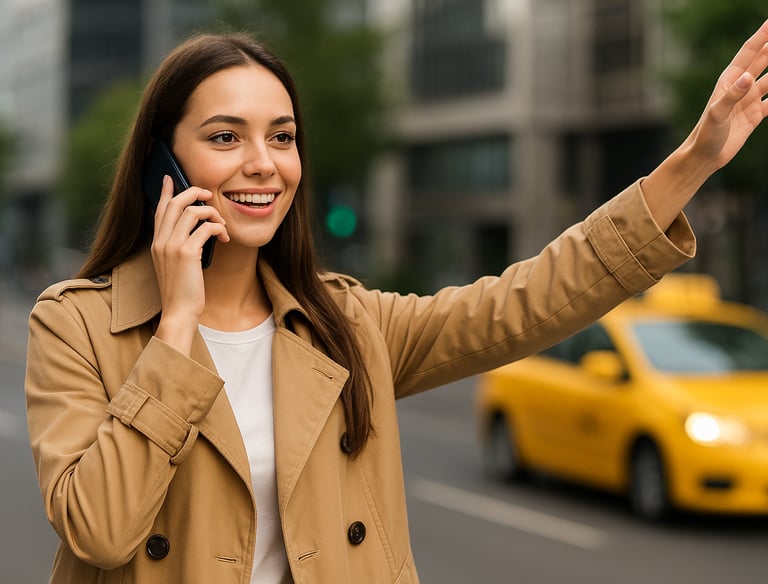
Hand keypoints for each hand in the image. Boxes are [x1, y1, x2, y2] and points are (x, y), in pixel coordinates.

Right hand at [151, 175, 228, 354]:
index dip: (165, 191)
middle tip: (209, 195)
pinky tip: (225, 238)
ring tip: (222, 223)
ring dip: (211, 213)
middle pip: (174, 203)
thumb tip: (195, 232)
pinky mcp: (186, 253)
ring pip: (191, 211)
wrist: (179, 312)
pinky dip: (218, 228)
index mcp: (157, 243)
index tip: (170, 178)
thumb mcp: (175, 265)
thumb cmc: (181, 292)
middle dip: (194, 193)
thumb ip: (178, 247)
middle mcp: (161, 241)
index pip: (158, 209)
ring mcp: (172, 246)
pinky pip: (205, 228)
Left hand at [682, 20, 767, 170]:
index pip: (749, 52)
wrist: (705, 156)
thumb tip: (748, 77)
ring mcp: (749, 100)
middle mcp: (741, 87)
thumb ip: (731, 96)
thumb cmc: (705, 134)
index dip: (762, 35)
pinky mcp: (756, 114)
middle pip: (764, 60)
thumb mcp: (717, 114)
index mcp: (730, 80)